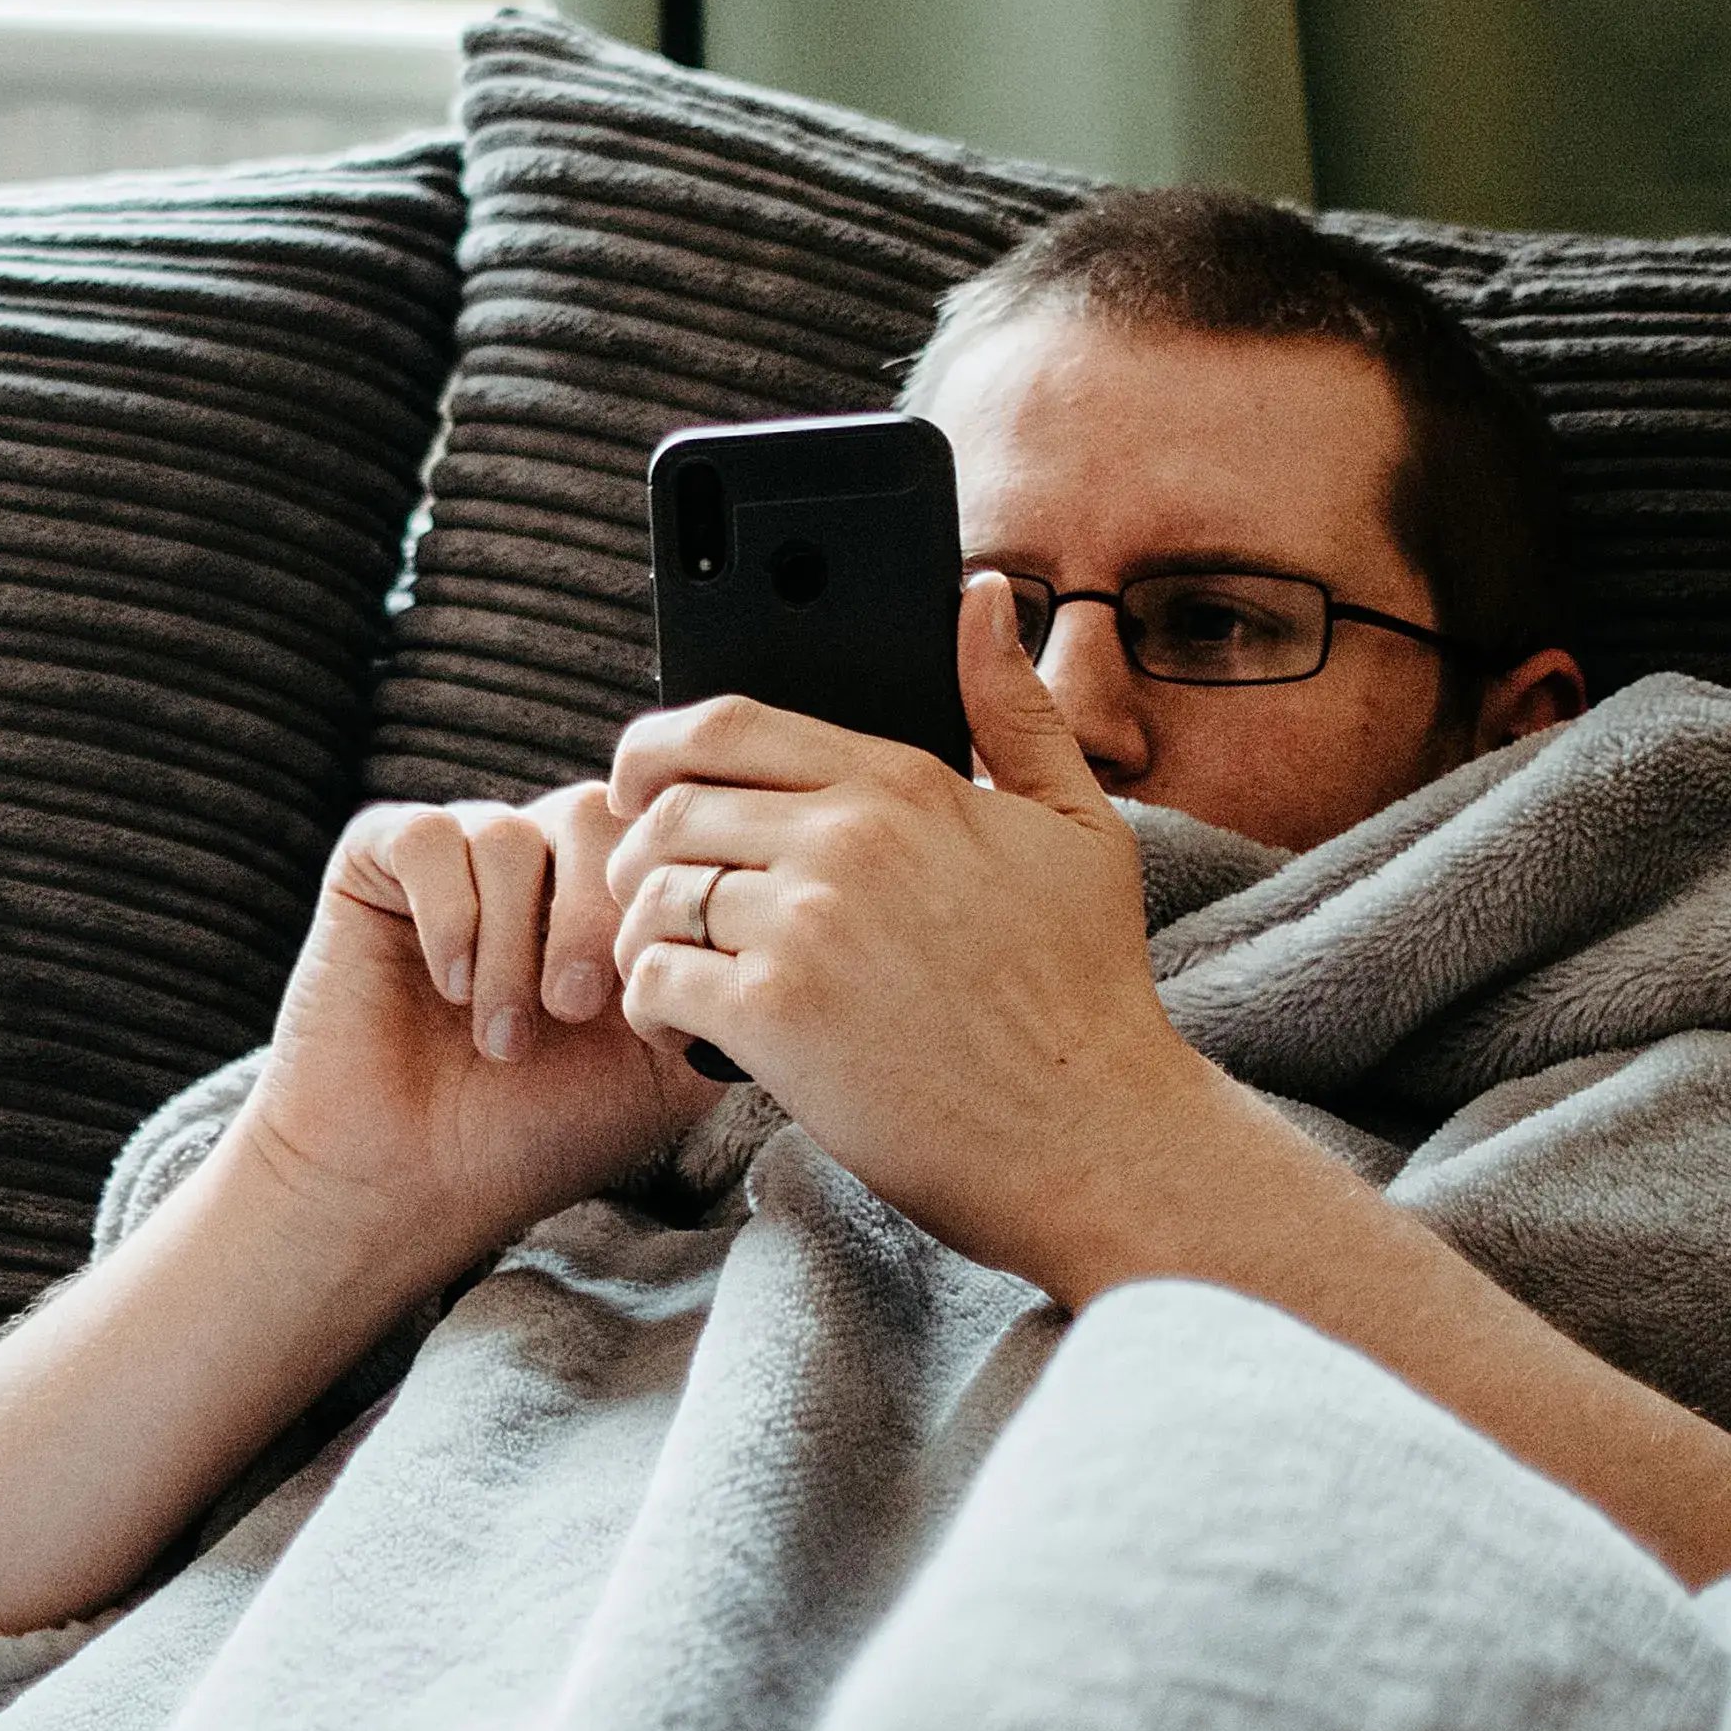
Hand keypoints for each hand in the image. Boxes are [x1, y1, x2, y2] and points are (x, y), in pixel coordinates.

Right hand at [214, 780, 713, 1291]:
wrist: (410, 1184)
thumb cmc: (536, 1134)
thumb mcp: (664, 1068)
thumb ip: (715, 984)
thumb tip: (748, 917)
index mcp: (613, 897)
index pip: (663, 835)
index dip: (659, 907)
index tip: (641, 1008)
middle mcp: (540, 862)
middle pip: (595, 813)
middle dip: (591, 916)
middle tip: (574, 1010)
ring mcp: (461, 857)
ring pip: (511, 834)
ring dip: (512, 947)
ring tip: (502, 1039)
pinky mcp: (377, 862)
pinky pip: (430, 835)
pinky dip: (449, 918)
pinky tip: (448, 989)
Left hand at [603, 573, 1238, 1297]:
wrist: (1093, 1134)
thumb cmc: (1085, 988)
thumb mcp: (1077, 824)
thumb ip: (1013, 707)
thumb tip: (984, 595)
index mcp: (903, 783)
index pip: (727, 723)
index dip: (654, 747)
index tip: (637, 783)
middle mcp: (846, 839)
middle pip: (670, 807)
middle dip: (638, 852)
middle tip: (654, 898)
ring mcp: (806, 925)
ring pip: (652, 894)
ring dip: (641, 934)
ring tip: (671, 969)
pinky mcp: (775, 1016)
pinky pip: (653, 980)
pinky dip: (647, 1006)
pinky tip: (683, 1030)